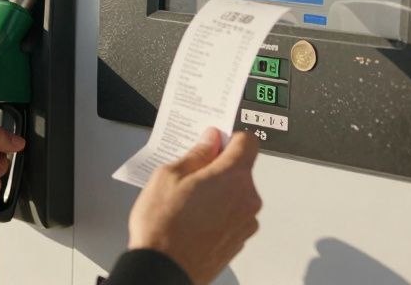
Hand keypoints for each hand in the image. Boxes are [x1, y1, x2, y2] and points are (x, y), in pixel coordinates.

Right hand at [127, 129, 261, 284]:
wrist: (163, 272)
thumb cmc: (164, 227)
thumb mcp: (169, 176)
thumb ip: (196, 153)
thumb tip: (210, 140)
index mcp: (233, 177)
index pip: (247, 141)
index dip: (228, 137)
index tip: (213, 141)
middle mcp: (247, 200)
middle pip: (241, 170)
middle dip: (218, 167)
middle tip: (190, 175)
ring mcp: (245, 223)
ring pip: (236, 194)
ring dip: (218, 192)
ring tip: (187, 202)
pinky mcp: (238, 241)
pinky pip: (232, 216)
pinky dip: (218, 213)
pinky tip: (193, 219)